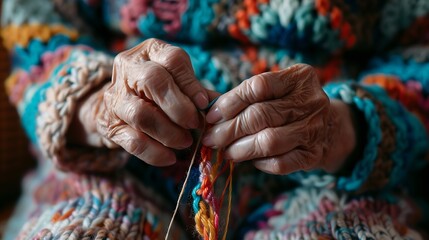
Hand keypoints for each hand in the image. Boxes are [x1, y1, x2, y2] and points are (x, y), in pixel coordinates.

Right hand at [69, 39, 210, 165]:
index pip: (172, 60)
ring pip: (142, 114)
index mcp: (149, 52)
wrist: (120, 105)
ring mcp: (116, 97)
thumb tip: (220, 107)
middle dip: (179, 107)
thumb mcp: (176, 82)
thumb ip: (198, 92)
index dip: (191, 84)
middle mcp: (128, 69)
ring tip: (185, 142)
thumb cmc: (158, 91)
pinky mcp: (111, 125)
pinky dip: (155, 152)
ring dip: (169, 132)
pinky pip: (133, 141)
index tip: (204, 104)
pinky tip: (170, 157)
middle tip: (195, 124)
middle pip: (153, 81)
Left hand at [202, 64, 355, 173]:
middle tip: (212, 138)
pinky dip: (260, 163)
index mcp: (299, 77)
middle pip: (260, 115)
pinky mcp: (314, 154)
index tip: (211, 115)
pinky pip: (281, 163)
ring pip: (269, 141)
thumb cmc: (291, 106)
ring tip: (226, 151)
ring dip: (241, 149)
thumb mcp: (276, 91)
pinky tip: (251, 160)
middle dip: (229, 129)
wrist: (331, 128)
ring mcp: (315, 128)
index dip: (230, 102)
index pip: (258, 87)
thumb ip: (245, 96)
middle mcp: (311, 100)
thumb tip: (208, 109)